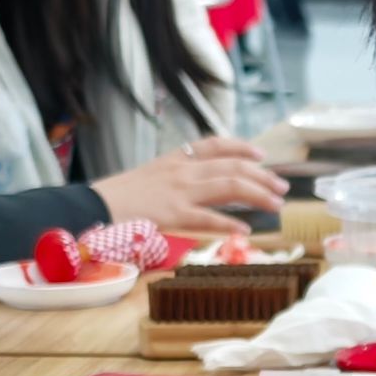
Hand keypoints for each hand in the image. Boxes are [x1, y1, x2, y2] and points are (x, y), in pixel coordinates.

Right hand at [92, 137, 286, 237]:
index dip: (243, 147)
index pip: (216, 144)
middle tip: (281, 186)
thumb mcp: (150, 177)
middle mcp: (182, 170)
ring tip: (275, 205)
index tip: (262, 155)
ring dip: (258, 194)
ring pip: (229, 186)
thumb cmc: (120, 197)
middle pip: (233, 166)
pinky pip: (209, 217)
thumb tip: (198, 185)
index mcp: (176, 158)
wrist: (93, 206)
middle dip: (262, 175)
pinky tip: (245, 230)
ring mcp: (179, 191)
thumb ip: (175, 177)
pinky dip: (230, 223)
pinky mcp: (174, 214)